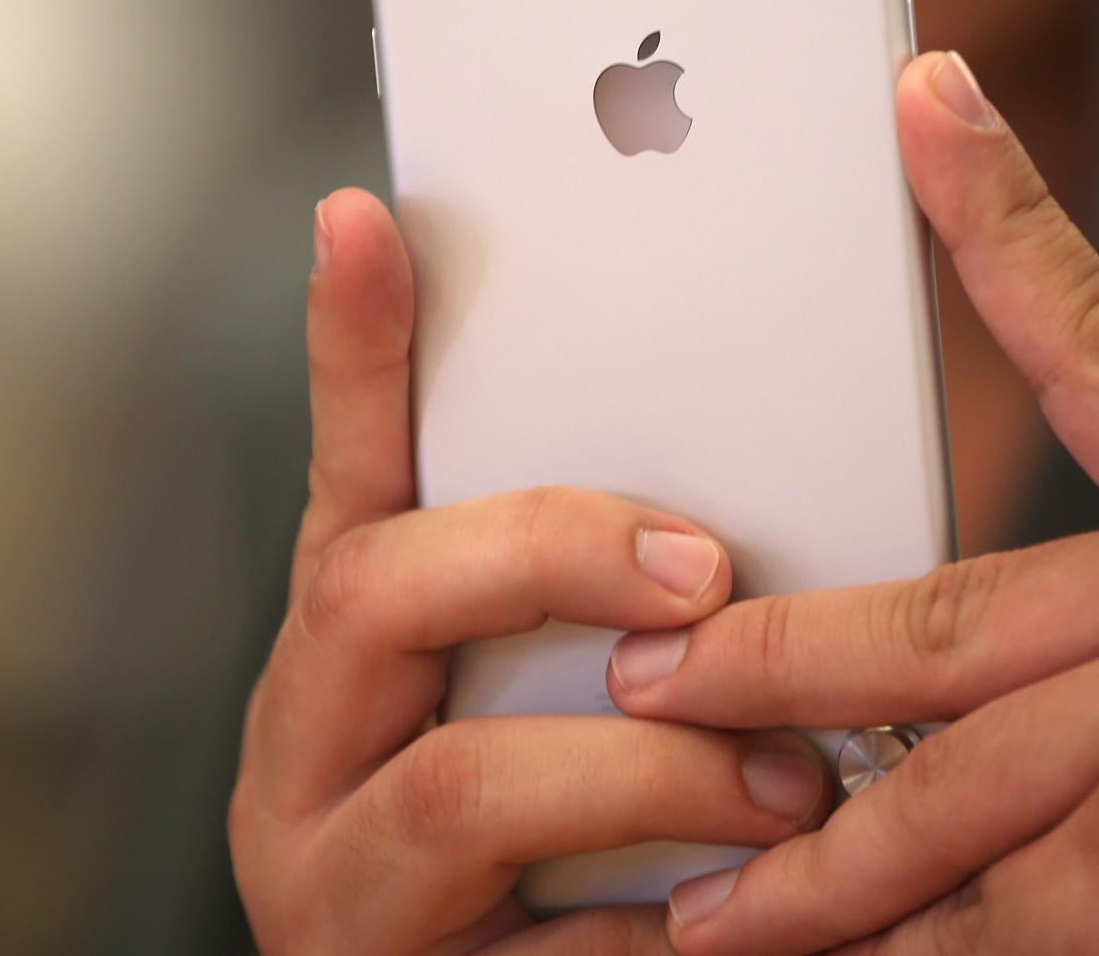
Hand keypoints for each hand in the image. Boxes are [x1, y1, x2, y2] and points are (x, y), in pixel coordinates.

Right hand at [231, 191, 835, 955]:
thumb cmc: (538, 850)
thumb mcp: (537, 699)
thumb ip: (591, 604)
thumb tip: (739, 513)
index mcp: (347, 648)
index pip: (345, 468)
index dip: (349, 348)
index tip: (366, 215)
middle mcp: (306, 746)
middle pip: (379, 593)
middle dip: (554, 556)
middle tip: (706, 571)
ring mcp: (333, 878)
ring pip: (461, 786)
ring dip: (652, 770)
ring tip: (792, 786)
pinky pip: (544, 947)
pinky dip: (660, 925)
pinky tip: (739, 920)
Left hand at [608, 53, 1098, 955]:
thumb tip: (988, 473)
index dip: (1003, 217)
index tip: (924, 99)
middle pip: (938, 640)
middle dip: (771, 675)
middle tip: (653, 689)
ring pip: (942, 806)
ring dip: (821, 872)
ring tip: (721, 909)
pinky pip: (995, 924)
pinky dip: (917, 951)